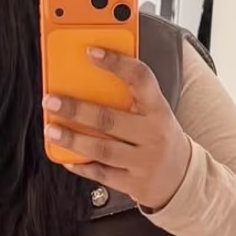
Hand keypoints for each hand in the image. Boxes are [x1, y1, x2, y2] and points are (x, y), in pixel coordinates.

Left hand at [43, 48, 192, 211]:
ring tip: (52, 130)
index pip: (140, 79)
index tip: (91, 52)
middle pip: (110, 119)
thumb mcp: (154, 112)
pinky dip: (81, 165)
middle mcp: (153, 134)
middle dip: (76, 109)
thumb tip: (88, 77)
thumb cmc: (160, 137)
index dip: (116, 63)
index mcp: (158, 109)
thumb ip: (130, 97)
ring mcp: (144, 161)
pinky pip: (102, 174)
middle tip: (52, 100)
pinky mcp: (134, 183)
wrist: (182, 177)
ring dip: (73, 139)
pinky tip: (66, 157)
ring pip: (102, 149)